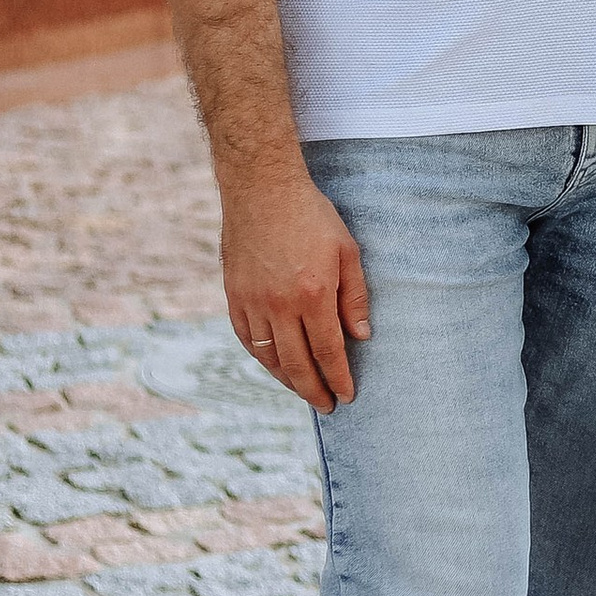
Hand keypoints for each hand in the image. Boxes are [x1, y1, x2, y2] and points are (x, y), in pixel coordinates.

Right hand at [221, 164, 370, 411]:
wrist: (262, 189)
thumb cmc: (311, 216)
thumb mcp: (347, 251)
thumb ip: (354, 297)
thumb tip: (361, 337)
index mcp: (313, 294)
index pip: (328, 351)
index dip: (338, 378)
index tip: (347, 396)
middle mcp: (279, 305)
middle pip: (297, 363)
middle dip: (314, 390)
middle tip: (327, 405)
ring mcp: (253, 302)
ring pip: (269, 357)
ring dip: (287, 380)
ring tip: (304, 390)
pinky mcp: (234, 295)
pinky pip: (247, 339)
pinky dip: (262, 358)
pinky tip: (274, 365)